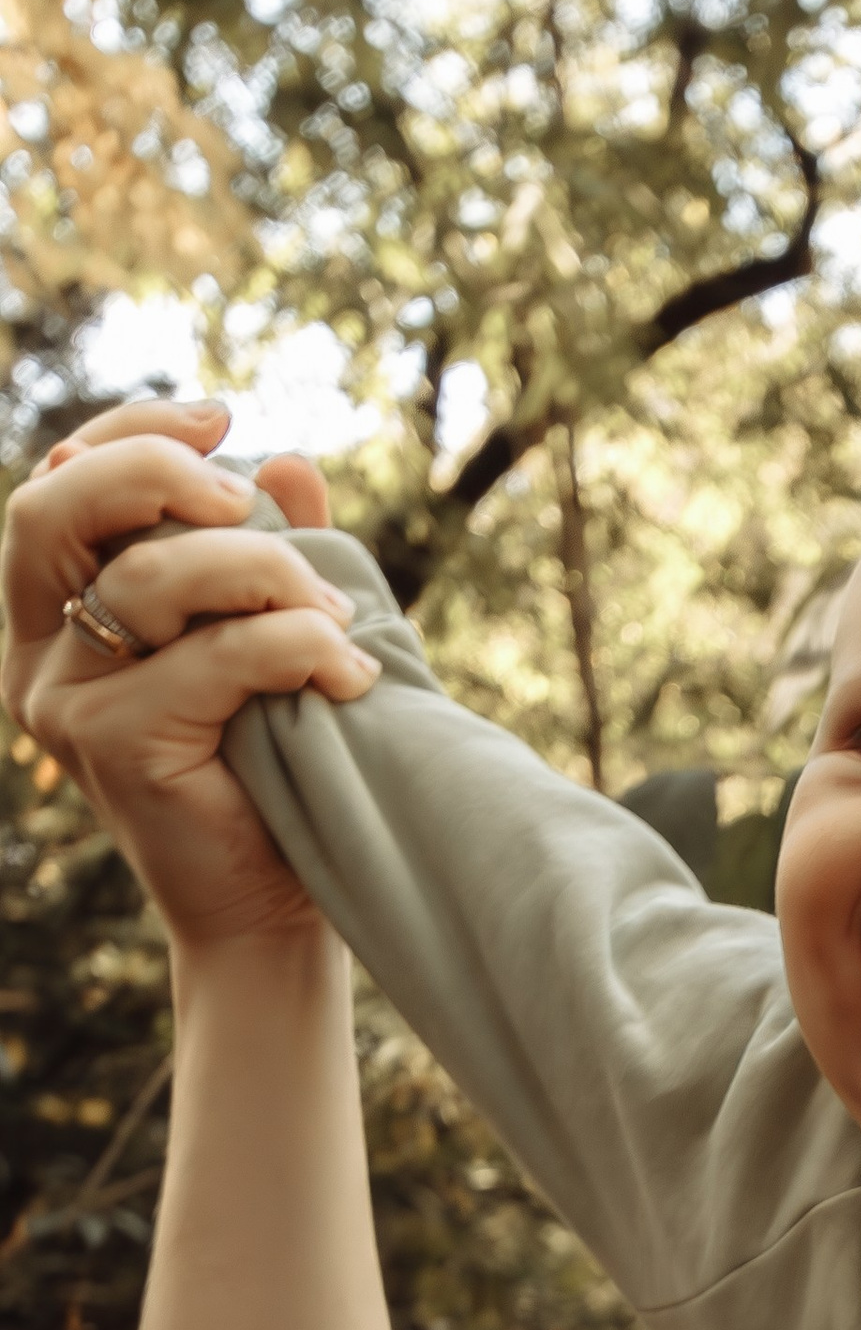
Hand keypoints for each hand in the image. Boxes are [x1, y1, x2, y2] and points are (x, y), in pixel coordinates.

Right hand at [4, 399, 370, 949]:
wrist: (267, 913)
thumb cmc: (268, 775)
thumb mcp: (268, 641)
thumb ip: (270, 554)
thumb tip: (288, 459)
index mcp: (55, 614)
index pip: (61, 483)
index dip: (131, 431)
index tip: (223, 417)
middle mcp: (37, 652)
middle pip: (59, 507)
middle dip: (159, 471)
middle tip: (252, 502)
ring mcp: (64, 702)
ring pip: (150, 578)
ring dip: (265, 573)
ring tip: (340, 618)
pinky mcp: (113, 746)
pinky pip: (212, 658)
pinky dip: (296, 647)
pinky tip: (353, 673)